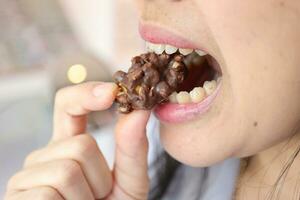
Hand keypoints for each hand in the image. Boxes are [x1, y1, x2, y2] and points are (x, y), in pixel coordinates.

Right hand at [5, 82, 150, 199]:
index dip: (87, 94)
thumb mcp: (129, 183)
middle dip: (100, 177)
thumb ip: (133, 149)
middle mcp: (44, 157)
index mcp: (69, 147)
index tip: (112, 92)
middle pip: (80, 145)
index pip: (69, 106)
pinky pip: (50, 192)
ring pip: (67, 169)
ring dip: (87, 196)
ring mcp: (26, 178)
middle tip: (97, 198)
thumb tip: (140, 110)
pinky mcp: (18, 199)